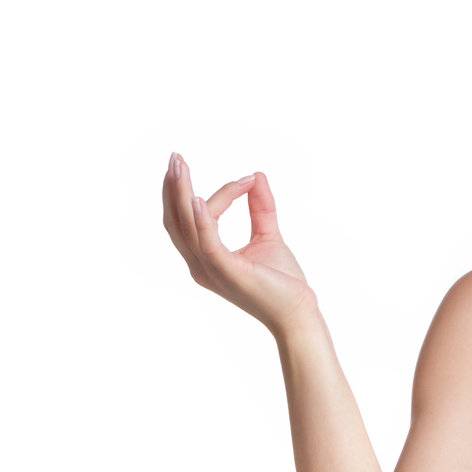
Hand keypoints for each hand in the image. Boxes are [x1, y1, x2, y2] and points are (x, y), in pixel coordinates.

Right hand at [162, 152, 318, 333]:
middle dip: (172, 188)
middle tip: (175, 158)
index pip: (197, 218)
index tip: (248, 179)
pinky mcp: (226, 271)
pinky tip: (197, 198)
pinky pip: (206, 241)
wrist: (298, 313)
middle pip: (175, 221)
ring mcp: (210, 269)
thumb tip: (257, 175)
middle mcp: (201, 265)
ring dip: (180, 194)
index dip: (219, 194)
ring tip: (180, 166)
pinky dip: (201, 219)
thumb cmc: (283, 283)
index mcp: (207, 258)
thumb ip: (260, 208)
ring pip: (185, 226)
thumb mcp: (268, 236)